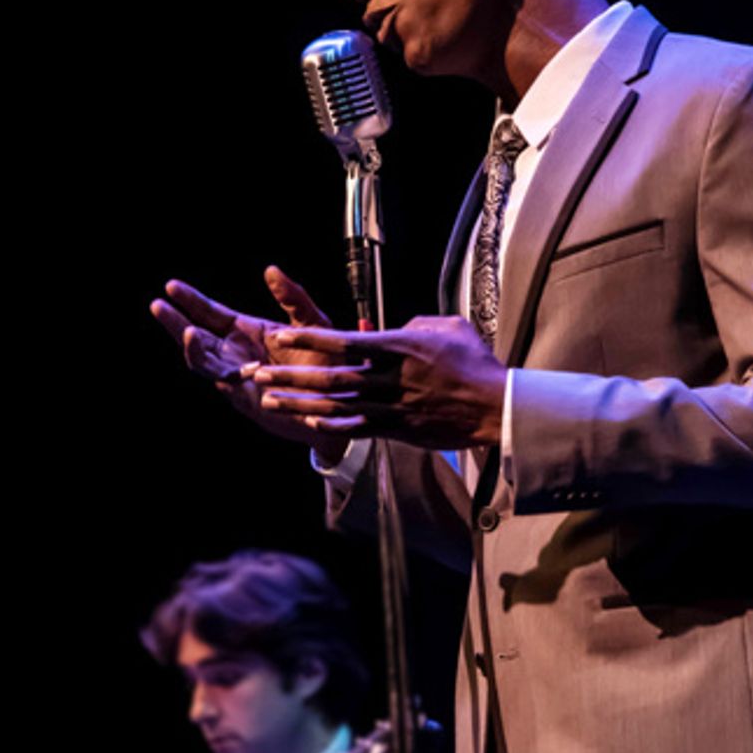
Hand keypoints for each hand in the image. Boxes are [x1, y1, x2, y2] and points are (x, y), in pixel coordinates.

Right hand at [149, 267, 348, 461]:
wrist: (344, 401)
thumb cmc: (327, 361)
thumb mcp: (313, 322)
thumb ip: (293, 297)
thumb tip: (270, 269)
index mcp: (248, 331)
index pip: (212, 313)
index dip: (191, 300)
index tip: (172, 286)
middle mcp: (237, 353)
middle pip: (197, 335)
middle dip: (176, 322)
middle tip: (158, 304)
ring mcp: (239, 376)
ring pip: (204, 362)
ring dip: (193, 348)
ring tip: (186, 331)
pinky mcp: (246, 398)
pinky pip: (226, 383)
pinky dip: (219, 371)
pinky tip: (221, 365)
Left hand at [253, 316, 505, 451]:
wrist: (495, 407)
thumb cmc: (475, 365)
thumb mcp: (449, 328)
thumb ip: (417, 323)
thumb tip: (398, 326)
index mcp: (399, 348)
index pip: (344, 341)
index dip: (309, 339)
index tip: (281, 335)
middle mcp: (389, 378)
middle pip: (330, 377)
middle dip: (289, 375)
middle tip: (257, 373)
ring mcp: (391, 406)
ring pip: (336, 405)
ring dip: (298, 403)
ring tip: (268, 400)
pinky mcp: (398, 428)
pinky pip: (359, 428)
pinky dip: (333, 426)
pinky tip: (310, 423)